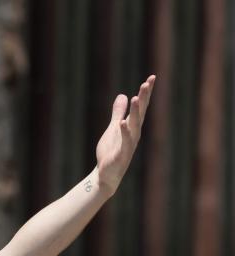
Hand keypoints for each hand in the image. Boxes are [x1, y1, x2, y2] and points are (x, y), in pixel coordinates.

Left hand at [95, 74, 155, 195]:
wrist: (106, 174)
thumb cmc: (111, 151)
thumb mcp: (113, 128)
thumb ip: (118, 112)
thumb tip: (123, 95)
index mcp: (132, 127)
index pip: (141, 107)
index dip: (146, 93)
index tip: (151, 78)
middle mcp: (134, 134)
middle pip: (140, 113)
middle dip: (144, 98)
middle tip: (147, 83)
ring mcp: (129, 144)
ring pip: (134, 125)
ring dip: (136, 112)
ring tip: (136, 97)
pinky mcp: (121, 155)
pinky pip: (124, 142)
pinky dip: (124, 132)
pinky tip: (122, 123)